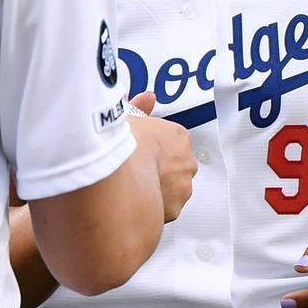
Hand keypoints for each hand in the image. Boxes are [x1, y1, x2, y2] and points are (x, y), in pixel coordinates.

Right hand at [129, 92, 195, 221]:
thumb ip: (140, 107)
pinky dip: (153, 209)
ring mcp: (183, 186)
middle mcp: (187, 162)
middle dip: (159, 171)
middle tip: (136, 172)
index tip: (142, 153)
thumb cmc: (122, 144)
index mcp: (179, 137)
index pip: (172, 144)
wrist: (119, 173)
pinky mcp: (174, 209)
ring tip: (133, 190)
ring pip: (171, 190)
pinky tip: (135, 203)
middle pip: (175, 168)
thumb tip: (147, 97)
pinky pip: (164, 210)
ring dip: (157, 191)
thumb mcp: (128, 117)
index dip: (154, 150)